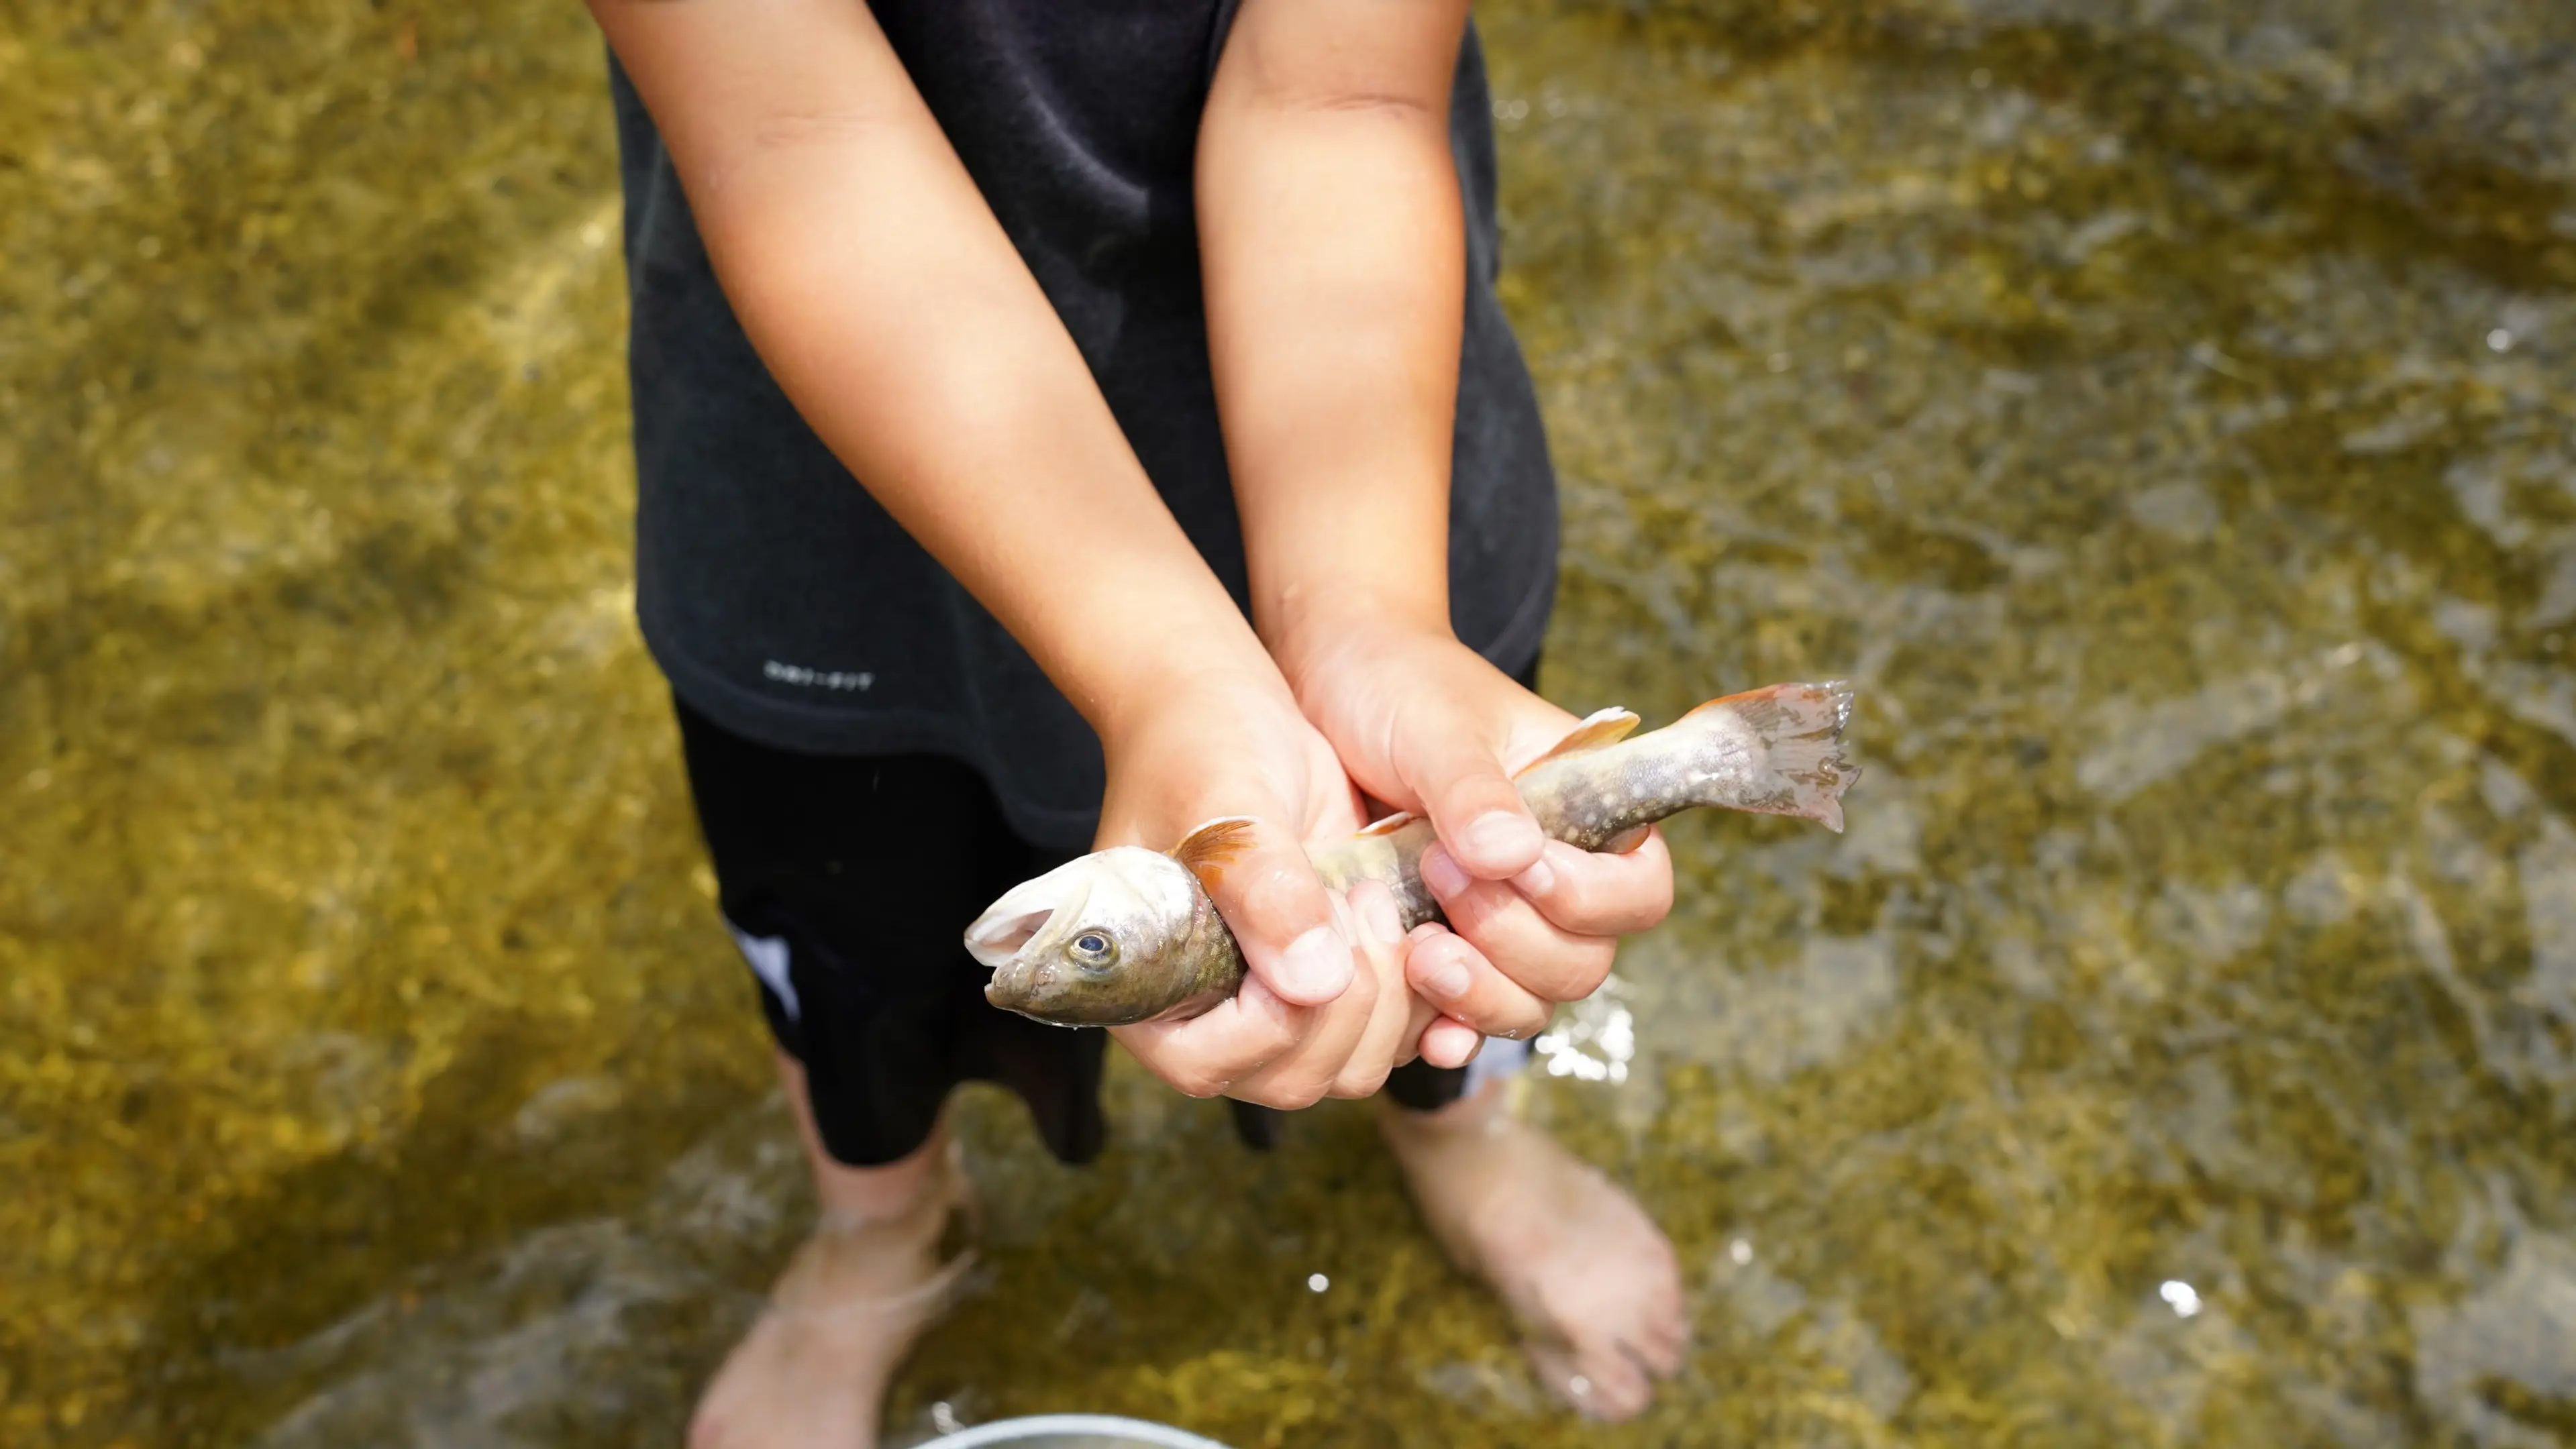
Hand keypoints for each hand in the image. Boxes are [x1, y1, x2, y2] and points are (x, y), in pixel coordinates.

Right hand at [1095, 665, 1477, 1106]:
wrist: (1234, 710)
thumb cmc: (1198, 750)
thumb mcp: (1226, 811)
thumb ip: (1262, 894)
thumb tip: (1313, 985)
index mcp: (1149, 994)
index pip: (1212, 1064)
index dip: (1275, 1017)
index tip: (1315, 920)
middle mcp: (1212, 1017)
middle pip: (1297, 1078)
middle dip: (1349, 1000)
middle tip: (1360, 898)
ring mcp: (1279, 1005)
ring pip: (1358, 1065)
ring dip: (1392, 994)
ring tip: (1376, 896)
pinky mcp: (1339, 982)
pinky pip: (1398, 1030)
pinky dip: (1427, 991)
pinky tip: (1422, 921)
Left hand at [1275, 618, 1675, 1041]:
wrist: (1328, 687)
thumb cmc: (1400, 686)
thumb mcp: (1435, 724)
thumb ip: (1475, 787)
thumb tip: (1516, 857)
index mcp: (1589, 813)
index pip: (1638, 890)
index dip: (1589, 898)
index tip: (1515, 865)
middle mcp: (1554, 878)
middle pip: (1584, 961)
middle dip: (1516, 939)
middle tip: (1438, 877)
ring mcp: (1498, 922)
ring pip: (1530, 999)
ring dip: (1483, 992)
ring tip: (1417, 949)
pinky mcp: (1441, 949)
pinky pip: (1466, 1017)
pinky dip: (1451, 1029)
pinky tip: (1426, 1030)